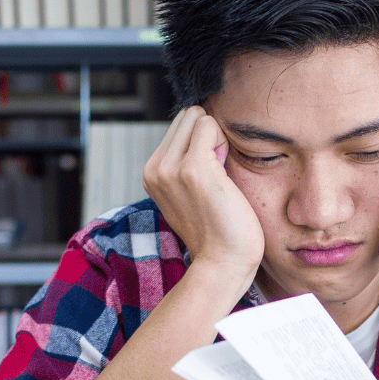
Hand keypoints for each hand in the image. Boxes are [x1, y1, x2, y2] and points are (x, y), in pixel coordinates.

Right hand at [142, 106, 263, 283]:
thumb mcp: (190, 194)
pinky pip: (209, 124)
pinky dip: (224, 141)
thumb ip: (186, 164)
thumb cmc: (218, 231)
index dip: (201, 142)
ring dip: (216, 138)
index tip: (210, 175)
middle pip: (187, 116)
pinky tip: (225, 174)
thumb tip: (203, 129)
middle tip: (217, 174)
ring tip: (220, 176)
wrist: (223, 263)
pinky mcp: (193, 167)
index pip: (180, 126)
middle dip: (207, 135)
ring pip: (197, 116)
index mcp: (152, 174)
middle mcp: (155, 168)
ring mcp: (170, 167)